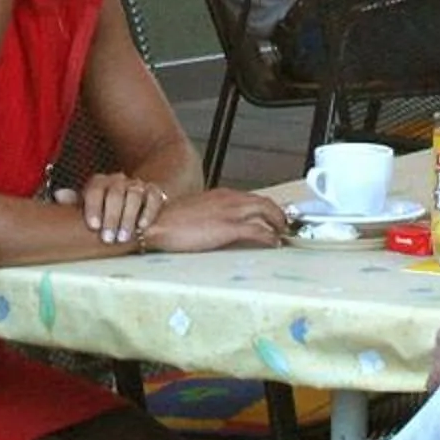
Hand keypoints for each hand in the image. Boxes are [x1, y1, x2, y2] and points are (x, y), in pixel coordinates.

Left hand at [57, 172, 170, 246]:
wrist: (132, 202)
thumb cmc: (104, 210)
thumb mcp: (88, 207)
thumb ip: (74, 203)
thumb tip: (59, 196)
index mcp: (99, 182)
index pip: (95, 189)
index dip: (93, 207)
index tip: (93, 226)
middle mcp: (118, 180)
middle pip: (115, 193)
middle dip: (111, 217)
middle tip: (108, 238)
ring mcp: (137, 185)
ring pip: (134, 196)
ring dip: (128, 217)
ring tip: (124, 237)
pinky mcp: (154, 192)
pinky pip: (153, 198)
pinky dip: (148, 212)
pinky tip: (142, 226)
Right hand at [138, 187, 292, 253]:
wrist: (156, 223)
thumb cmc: (171, 221)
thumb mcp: (197, 210)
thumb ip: (212, 213)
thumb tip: (221, 224)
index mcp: (222, 194)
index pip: (252, 198)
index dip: (265, 208)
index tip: (271, 218)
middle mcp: (229, 199)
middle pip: (265, 202)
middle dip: (278, 214)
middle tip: (284, 226)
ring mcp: (230, 212)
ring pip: (266, 212)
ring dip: (278, 224)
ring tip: (282, 235)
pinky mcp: (228, 228)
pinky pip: (258, 231)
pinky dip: (270, 237)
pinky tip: (274, 244)